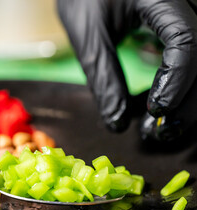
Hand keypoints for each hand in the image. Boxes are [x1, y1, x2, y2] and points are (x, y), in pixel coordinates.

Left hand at [57, 0, 196, 140]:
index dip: (177, 79)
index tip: (156, 110)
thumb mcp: (88, 36)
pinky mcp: (175, 32)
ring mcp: (180, 21)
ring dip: (182, 102)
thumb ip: (103, 77)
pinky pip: (184, 63)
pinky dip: (173, 90)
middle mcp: (181, 8)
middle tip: (155, 133)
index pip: (188, 39)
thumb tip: (117, 123)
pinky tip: (151, 108)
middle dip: (184, 102)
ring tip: (152, 128)